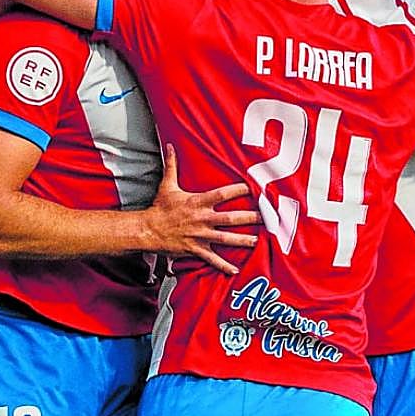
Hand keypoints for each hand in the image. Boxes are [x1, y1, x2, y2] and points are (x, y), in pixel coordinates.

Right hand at [145, 145, 261, 273]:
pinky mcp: (196, 249)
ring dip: (243, 241)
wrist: (147, 230)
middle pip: (231, 218)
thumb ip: (172, 165)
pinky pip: (212, 259)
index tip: (255, 188)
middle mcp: (203, 218)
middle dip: (250, 218)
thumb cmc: (159, 208)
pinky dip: (223, 265)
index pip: (223, 194)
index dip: (239, 190)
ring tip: (258, 241)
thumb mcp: (167, 185)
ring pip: (226, 239)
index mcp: (198, 202)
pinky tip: (235, 269)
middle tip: (267, 218)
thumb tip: (170, 146)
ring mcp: (200, 235)